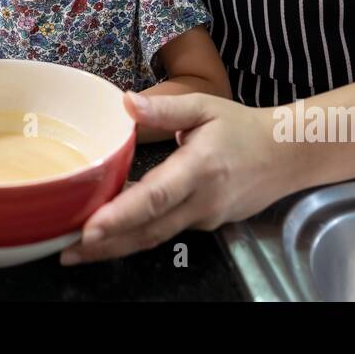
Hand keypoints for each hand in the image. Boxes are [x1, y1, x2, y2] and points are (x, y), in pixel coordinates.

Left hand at [60, 91, 294, 264]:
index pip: (155, 197)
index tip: (90, 227)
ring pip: (155, 237)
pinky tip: (111, 235)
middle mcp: (202, 201)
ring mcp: (205, 218)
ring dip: (116, 247)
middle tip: (67, 251)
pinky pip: (166, 232)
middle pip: (148, 230)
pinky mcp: (206, 226)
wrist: (287, 156)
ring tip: (78, 251)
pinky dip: (137, 237)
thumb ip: (165, 107)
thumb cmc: (243, 128)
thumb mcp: (205, 107)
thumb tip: (126, 102)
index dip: (121, 215)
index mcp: (199, 168)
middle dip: (106, 245)